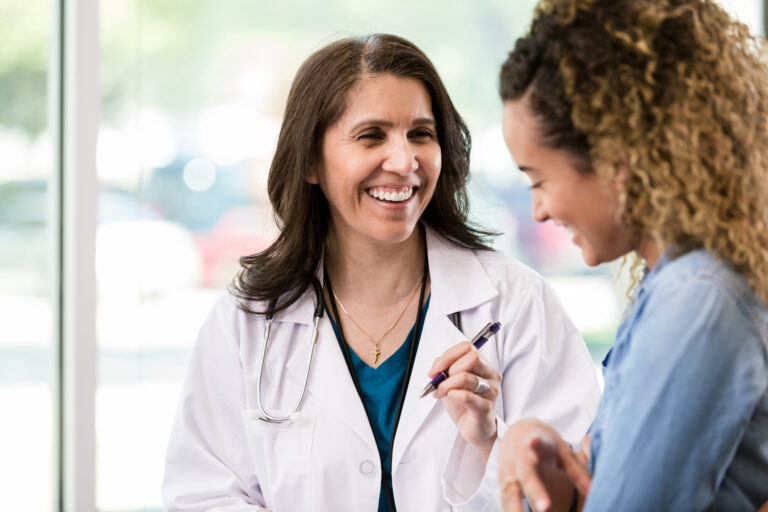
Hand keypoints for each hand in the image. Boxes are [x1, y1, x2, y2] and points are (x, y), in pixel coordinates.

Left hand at [429, 341, 501, 460]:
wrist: (474, 429)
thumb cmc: (464, 404)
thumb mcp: (451, 382)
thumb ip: (444, 368)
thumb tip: (436, 366)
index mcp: (484, 366)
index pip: (467, 347)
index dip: (448, 356)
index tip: (435, 370)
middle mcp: (491, 376)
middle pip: (472, 357)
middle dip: (450, 369)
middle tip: (440, 383)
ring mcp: (491, 392)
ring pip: (466, 377)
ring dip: (446, 385)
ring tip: (441, 393)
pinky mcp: (486, 408)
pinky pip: (466, 396)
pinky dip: (452, 395)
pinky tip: (450, 399)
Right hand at [498, 419, 590, 511]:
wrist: (516, 432)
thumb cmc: (543, 443)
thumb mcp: (560, 451)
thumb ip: (576, 471)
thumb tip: (593, 490)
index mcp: (532, 445)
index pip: (535, 445)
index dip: (535, 444)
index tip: (534, 441)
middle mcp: (517, 459)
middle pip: (524, 476)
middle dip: (534, 491)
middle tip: (545, 508)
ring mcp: (507, 472)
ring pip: (510, 494)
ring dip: (516, 509)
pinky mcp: (502, 484)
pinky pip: (506, 502)